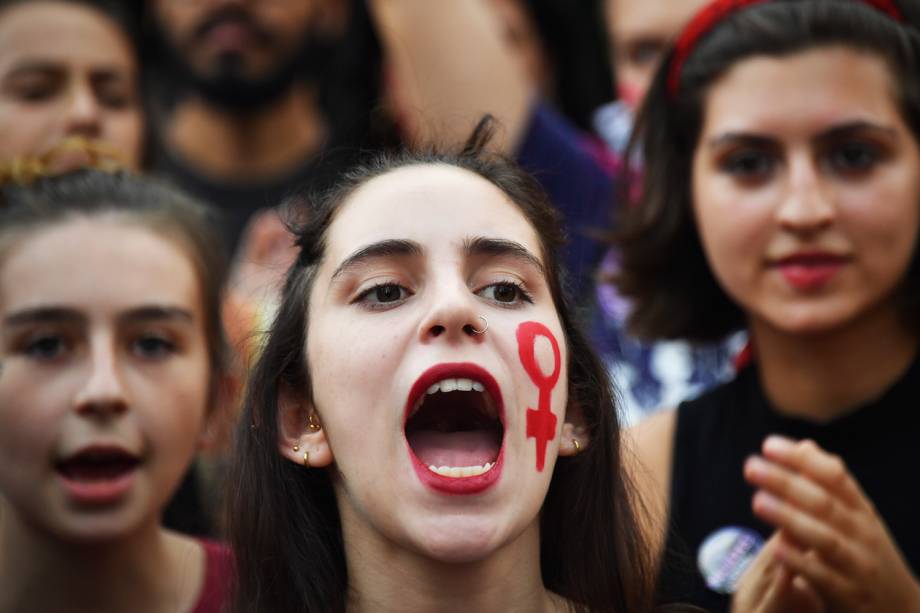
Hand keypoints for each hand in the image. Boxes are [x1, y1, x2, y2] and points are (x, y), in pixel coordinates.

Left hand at [743, 436, 919, 612]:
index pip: (835, 476)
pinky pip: (823, 576)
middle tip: (751, 466)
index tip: (768, 445)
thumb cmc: (867, 554)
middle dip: (786, 482)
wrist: (903, 609)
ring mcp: (858, 564)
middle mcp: (862, 533)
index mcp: (862, 510)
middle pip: (823, 503)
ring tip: (757, 501)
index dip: (802, 459)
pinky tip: (776, 548)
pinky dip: (800, 561)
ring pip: (824, 538)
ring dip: (789, 518)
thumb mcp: (857, 517)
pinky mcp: (849, 594)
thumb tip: (804, 445)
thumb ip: (830, 485)